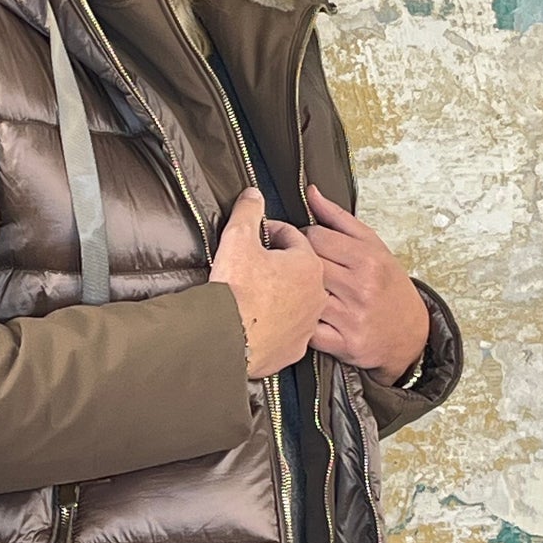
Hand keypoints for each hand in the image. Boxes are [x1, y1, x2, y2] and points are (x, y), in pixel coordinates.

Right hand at [209, 187, 326, 377]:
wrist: (227, 338)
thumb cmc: (236, 289)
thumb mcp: (238, 238)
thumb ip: (248, 212)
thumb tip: (254, 195)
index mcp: (308, 264)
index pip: (294, 238)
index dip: (273, 233)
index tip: (258, 236)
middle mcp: (315, 294)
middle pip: (300, 269)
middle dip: (281, 263)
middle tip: (257, 262)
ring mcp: (308, 323)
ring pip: (298, 300)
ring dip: (282, 292)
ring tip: (257, 290)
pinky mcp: (295, 347)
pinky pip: (290, 328)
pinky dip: (278, 320)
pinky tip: (260, 316)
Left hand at [301, 183, 428, 384]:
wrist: (411, 334)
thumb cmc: (388, 287)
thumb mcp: (372, 246)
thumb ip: (338, 219)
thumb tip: (311, 192)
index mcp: (367, 259)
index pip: (315, 236)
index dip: (302, 237)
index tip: (302, 243)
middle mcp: (360, 287)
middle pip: (306, 264)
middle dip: (294, 262)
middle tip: (292, 265)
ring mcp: (351, 317)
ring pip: (304, 294)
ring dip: (293, 292)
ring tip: (294, 288)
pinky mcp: (343, 344)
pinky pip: (307, 329)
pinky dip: (300, 321)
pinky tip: (302, 315)